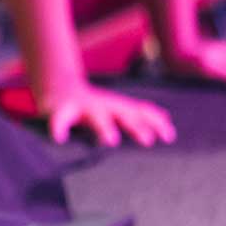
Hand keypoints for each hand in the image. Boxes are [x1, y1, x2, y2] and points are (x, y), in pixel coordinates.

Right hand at [40, 83, 175, 147]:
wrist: (56, 84)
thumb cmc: (90, 104)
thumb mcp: (114, 108)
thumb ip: (138, 115)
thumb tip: (167, 122)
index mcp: (116, 106)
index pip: (140, 113)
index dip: (155, 123)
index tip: (169, 137)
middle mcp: (102, 105)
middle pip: (122, 114)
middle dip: (135, 126)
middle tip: (148, 140)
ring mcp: (81, 106)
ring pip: (95, 116)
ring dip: (104, 126)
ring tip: (112, 140)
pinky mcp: (58, 111)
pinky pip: (59, 120)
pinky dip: (59, 128)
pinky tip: (59, 138)